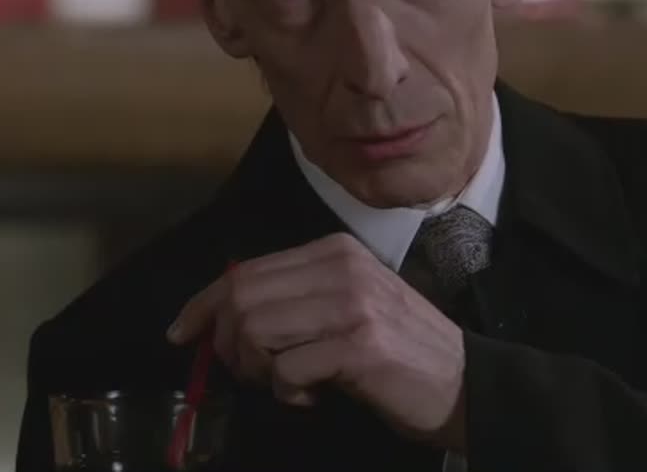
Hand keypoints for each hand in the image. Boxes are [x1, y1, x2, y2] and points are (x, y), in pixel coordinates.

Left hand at [167, 234, 466, 450]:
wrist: (464, 381)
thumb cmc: (400, 348)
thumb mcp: (349, 305)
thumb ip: (296, 298)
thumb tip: (222, 314)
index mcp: (336, 251)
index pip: (246, 270)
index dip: (203, 304)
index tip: (182, 334)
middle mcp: (343, 267)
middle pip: (243, 299)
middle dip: (231, 346)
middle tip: (257, 374)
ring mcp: (353, 304)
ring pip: (256, 332)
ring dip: (259, 372)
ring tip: (289, 384)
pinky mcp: (360, 345)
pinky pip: (286, 370)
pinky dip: (289, 393)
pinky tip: (316, 396)